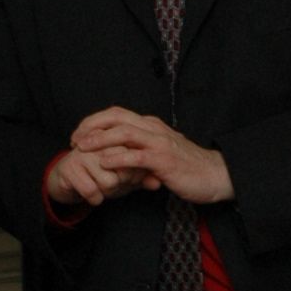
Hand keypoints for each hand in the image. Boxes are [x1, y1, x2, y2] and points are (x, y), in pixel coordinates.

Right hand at [44, 142, 148, 213]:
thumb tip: (157, 183)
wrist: (69, 180)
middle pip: (125, 170)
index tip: (126, 177)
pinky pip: (92, 191)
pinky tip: (91, 193)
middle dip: (122, 183)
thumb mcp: (126, 175)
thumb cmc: (101, 174)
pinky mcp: (69, 167)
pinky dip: (95, 198)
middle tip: (110, 181)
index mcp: (115, 136)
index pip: (137, 157)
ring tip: (99, 185)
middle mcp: (99, 141)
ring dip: (107, 192)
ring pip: (109, 182)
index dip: (135, 174)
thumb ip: (144, 176)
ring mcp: (82, 153)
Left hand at [64, 108, 234, 208]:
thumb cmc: (189, 168)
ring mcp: (159, 143)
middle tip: (74, 140)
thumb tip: (121, 158)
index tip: (79, 135)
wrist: (216, 176)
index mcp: (151, 126)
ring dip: (99, 139)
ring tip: (82, 147)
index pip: (117, 114)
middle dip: (91, 126)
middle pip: (116, 117)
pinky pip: (136, 157)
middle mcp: (154, 129)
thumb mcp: (161, 155)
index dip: (94, 122)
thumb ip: (142, 153)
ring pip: (123, 133)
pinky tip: (104, 163)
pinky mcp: (163, 160)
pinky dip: (118, 158)